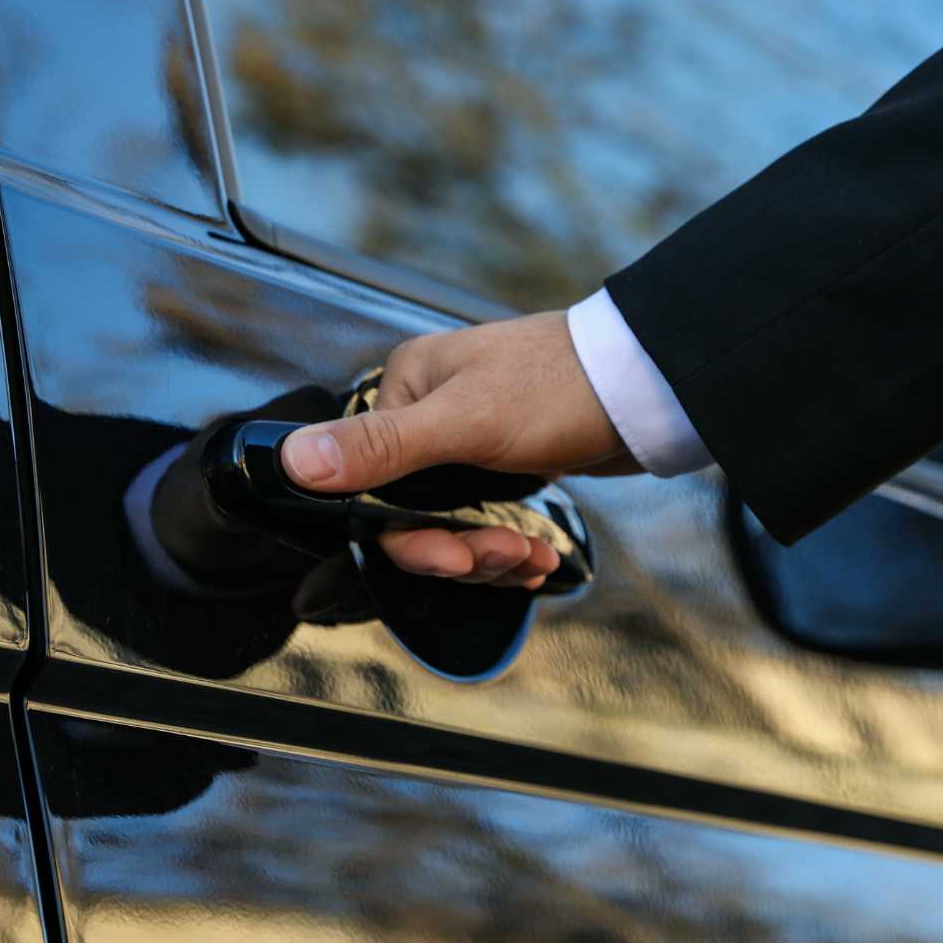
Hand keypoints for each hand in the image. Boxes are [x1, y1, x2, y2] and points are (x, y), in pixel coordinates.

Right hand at [280, 311, 635, 587]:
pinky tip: (537, 557)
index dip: (409, 535)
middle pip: (413, 513)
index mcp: (407, 390)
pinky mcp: (508, 462)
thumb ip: (380, 448)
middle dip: (461, 549)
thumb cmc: (558, 389)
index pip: (372, 486)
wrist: (650, 384)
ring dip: (490, 554)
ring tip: (532, 559)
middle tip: (506, 557)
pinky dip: (508, 546)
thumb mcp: (464, 423)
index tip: (452, 559)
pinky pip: (487, 520)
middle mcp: (430, 413)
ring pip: (454, 524)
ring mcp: (471, 440)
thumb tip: (293, 461)